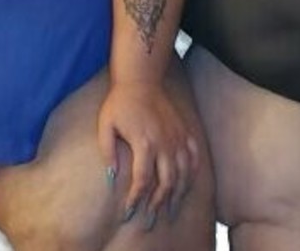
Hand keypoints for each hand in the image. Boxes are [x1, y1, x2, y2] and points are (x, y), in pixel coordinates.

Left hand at [97, 80, 199, 229]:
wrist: (140, 80)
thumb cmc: (119, 103)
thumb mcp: (105, 126)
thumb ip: (107, 153)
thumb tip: (111, 178)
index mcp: (144, 142)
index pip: (142, 181)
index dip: (136, 200)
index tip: (129, 213)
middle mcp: (164, 142)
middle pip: (166, 182)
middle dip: (158, 204)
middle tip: (151, 219)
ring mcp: (177, 137)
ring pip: (183, 173)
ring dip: (178, 194)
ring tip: (170, 209)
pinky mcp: (184, 131)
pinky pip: (194, 157)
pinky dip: (192, 173)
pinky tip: (187, 184)